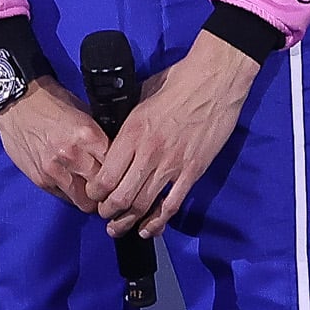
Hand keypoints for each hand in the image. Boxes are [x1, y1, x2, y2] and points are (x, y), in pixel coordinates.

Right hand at [0, 79, 110, 208]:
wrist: (17, 104)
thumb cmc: (52, 104)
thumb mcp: (85, 113)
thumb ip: (100, 136)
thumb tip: (118, 153)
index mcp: (88, 136)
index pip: (116, 165)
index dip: (123, 172)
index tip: (126, 175)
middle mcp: (72, 156)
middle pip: (102, 187)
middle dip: (109, 190)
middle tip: (113, 189)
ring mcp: (54, 170)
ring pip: (83, 200)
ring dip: (91, 199)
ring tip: (96, 194)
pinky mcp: (40, 179)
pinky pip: (63, 196)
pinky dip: (72, 195)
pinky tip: (76, 187)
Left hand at [83, 33, 260, 239]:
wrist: (215, 80)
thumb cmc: (177, 82)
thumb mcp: (139, 98)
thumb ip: (125, 124)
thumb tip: (114, 138)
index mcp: (131, 135)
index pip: (104, 178)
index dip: (94, 194)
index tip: (94, 196)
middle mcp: (148, 154)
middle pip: (120, 197)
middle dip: (107, 213)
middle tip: (105, 215)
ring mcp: (172, 164)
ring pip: (143, 204)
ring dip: (128, 222)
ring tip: (119, 229)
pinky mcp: (193, 169)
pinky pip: (173, 203)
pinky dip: (159, 221)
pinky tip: (148, 230)